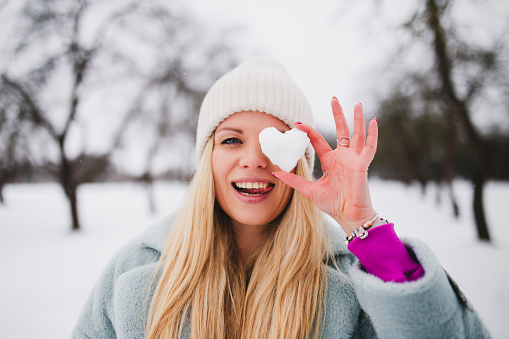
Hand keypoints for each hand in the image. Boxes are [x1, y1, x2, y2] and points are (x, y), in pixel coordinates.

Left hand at [273, 98, 378, 234]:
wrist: (348, 216)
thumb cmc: (333, 204)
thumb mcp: (309, 190)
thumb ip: (294, 180)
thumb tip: (275, 173)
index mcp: (331, 161)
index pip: (319, 140)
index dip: (308, 131)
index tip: (297, 123)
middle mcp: (343, 157)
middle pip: (341, 130)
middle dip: (338, 114)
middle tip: (334, 98)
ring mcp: (354, 159)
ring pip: (357, 134)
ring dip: (358, 119)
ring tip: (359, 104)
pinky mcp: (362, 165)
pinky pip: (370, 147)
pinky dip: (372, 134)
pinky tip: (373, 121)